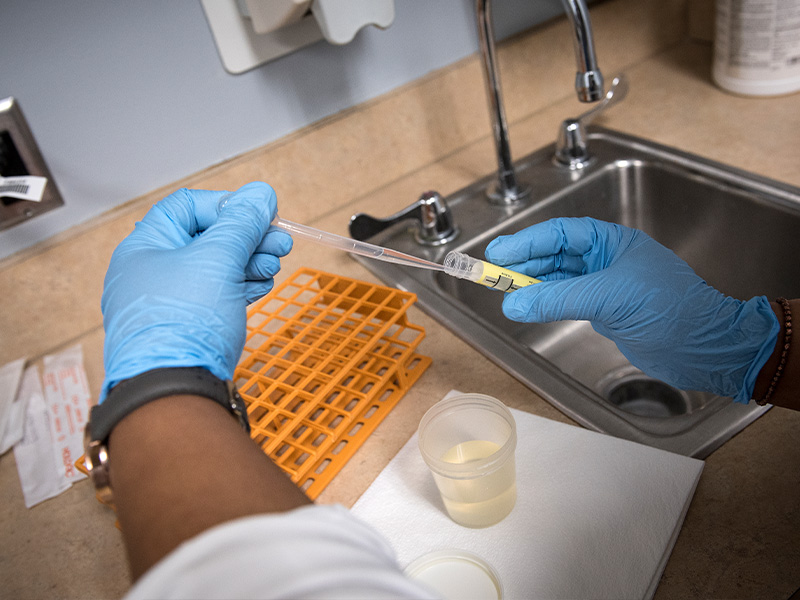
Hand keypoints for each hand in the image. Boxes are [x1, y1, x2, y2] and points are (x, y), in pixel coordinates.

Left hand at [100, 182, 291, 399]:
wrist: (173, 393)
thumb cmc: (183, 325)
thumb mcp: (217, 260)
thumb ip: (241, 224)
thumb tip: (260, 195)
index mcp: (146, 247)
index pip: (189, 206)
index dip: (229, 206)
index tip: (262, 215)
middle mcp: (152, 272)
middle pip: (206, 238)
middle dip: (247, 238)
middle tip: (279, 245)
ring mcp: (169, 303)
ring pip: (214, 269)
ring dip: (248, 262)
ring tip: (273, 268)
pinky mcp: (186, 328)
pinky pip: (215, 297)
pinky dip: (240, 288)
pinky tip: (260, 287)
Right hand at [484, 217, 778, 402]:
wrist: (704, 347)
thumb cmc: (670, 310)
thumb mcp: (609, 297)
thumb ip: (558, 299)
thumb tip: (514, 304)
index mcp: (613, 242)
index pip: (561, 234)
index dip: (527, 242)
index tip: (498, 253)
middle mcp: (606, 260)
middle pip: (555, 256)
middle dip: (524, 264)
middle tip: (492, 274)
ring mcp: (604, 286)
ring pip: (557, 280)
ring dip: (531, 286)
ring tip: (503, 293)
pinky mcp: (604, 311)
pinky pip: (565, 301)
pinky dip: (545, 304)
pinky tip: (527, 307)